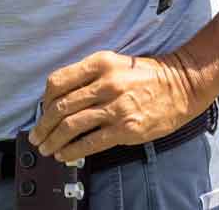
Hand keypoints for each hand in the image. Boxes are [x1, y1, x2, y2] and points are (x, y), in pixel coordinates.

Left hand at [28, 50, 202, 161]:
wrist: (182, 85)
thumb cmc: (148, 75)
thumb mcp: (115, 63)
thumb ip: (89, 77)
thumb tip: (62, 100)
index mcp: (99, 63)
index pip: (58, 82)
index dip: (44, 100)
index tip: (41, 111)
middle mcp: (105, 83)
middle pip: (60, 106)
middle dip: (43, 125)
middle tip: (36, 135)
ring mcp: (115, 107)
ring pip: (71, 125)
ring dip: (53, 140)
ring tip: (47, 148)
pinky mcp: (125, 128)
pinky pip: (90, 142)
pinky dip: (72, 150)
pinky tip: (65, 154)